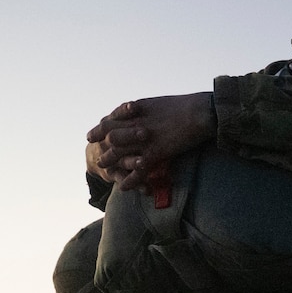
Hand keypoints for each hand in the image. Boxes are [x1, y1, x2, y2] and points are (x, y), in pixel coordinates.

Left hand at [87, 93, 216, 190]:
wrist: (199, 112)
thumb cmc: (184, 106)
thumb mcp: (156, 104)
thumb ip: (142, 110)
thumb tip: (136, 113)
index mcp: (134, 112)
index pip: (108, 121)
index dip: (98, 130)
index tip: (92, 136)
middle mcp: (134, 125)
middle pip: (110, 139)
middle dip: (102, 149)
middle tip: (96, 157)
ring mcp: (143, 140)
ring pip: (119, 154)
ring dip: (110, 163)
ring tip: (105, 172)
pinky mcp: (155, 153)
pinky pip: (137, 170)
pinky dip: (130, 180)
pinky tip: (124, 188)